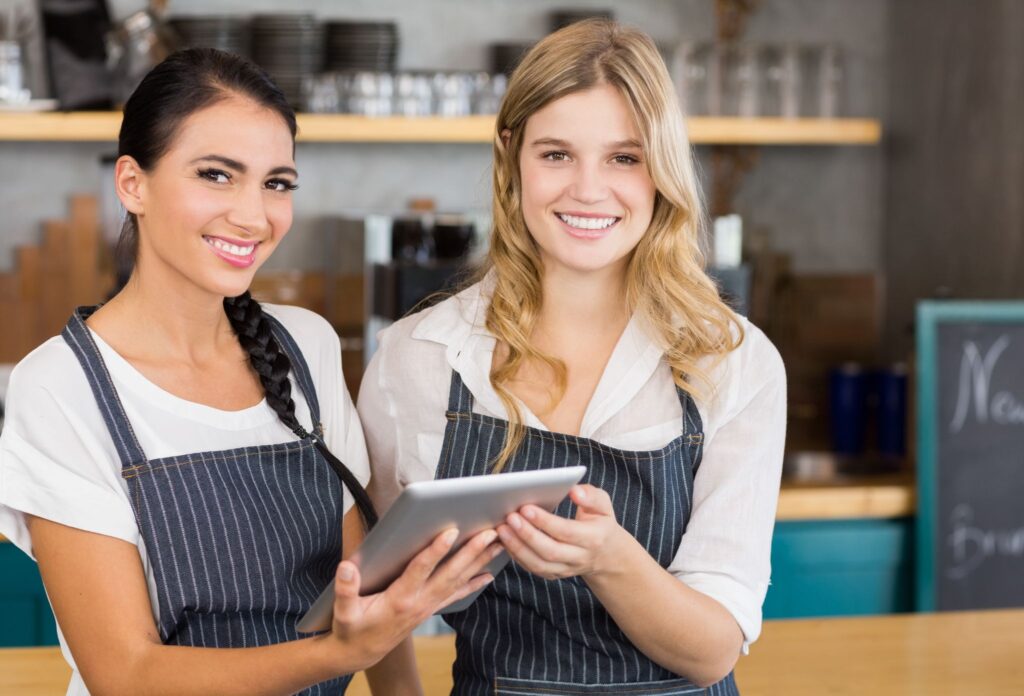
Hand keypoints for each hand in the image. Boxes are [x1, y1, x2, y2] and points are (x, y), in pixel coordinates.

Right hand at [328, 527, 501, 669]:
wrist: (360, 653)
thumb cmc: (351, 628)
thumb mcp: (343, 612)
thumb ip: (345, 589)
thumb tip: (346, 567)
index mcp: (399, 599)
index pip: (420, 570)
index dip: (435, 550)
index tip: (451, 532)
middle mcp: (419, 602)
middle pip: (450, 573)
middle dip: (472, 552)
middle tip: (492, 532)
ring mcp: (428, 606)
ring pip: (459, 581)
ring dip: (480, 562)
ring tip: (500, 543)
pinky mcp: (430, 608)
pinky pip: (456, 594)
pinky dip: (473, 584)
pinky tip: (488, 575)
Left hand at [496, 484, 630, 580]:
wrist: (607, 555)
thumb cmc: (600, 523)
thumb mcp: (603, 506)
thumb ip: (591, 496)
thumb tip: (574, 491)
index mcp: (594, 538)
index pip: (565, 532)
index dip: (545, 521)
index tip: (526, 508)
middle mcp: (580, 557)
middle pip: (549, 551)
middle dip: (527, 534)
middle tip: (509, 517)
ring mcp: (566, 569)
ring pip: (539, 564)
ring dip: (517, 547)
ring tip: (502, 529)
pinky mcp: (554, 574)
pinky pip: (533, 568)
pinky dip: (517, 556)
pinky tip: (506, 541)